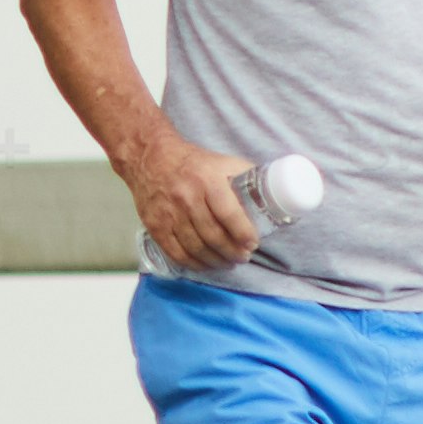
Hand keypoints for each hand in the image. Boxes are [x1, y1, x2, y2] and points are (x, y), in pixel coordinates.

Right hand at [127, 141, 260, 275]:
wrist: (150, 158)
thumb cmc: (194, 163)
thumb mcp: (222, 162)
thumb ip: (245, 176)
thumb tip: (271, 191)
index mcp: (208, 181)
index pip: (229, 214)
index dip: (243, 233)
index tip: (253, 244)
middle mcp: (188, 198)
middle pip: (213, 235)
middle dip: (232, 251)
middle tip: (243, 257)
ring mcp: (169, 214)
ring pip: (195, 247)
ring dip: (215, 260)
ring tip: (228, 263)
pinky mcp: (155, 225)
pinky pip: (175, 251)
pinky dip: (192, 263)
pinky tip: (204, 265)